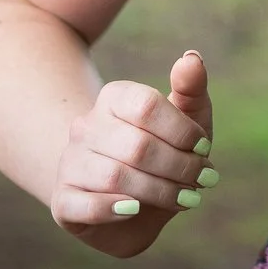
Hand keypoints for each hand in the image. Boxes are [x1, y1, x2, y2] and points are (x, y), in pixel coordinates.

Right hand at [52, 50, 216, 257]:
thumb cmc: (165, 154)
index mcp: (114, 97)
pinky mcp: (63, 201)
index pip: (147, 105)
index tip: (204, 149)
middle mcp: (85, 126)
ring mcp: (69, 163)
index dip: (182, 131)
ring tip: (184, 198)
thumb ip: (192, 90)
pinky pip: (86, 206)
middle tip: (203, 180)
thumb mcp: (188, 122)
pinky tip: (136, 210)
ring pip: (115, 177)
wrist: (133, 206)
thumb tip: (192, 57)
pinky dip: (115, 210)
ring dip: (159, 191)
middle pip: (137, 146)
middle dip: (179, 167)